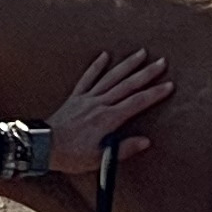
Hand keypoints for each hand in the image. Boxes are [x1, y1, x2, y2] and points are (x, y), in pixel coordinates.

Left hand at [41, 49, 173, 175]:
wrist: (42, 146)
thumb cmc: (71, 155)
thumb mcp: (100, 159)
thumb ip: (123, 149)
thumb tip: (145, 141)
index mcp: (108, 119)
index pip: (136, 102)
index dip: (154, 94)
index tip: (168, 85)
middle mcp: (99, 104)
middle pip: (127, 85)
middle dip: (146, 73)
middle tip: (162, 62)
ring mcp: (87, 98)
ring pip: (111, 77)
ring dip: (127, 64)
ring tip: (141, 52)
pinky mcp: (76, 97)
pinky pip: (87, 78)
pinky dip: (96, 66)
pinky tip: (105, 55)